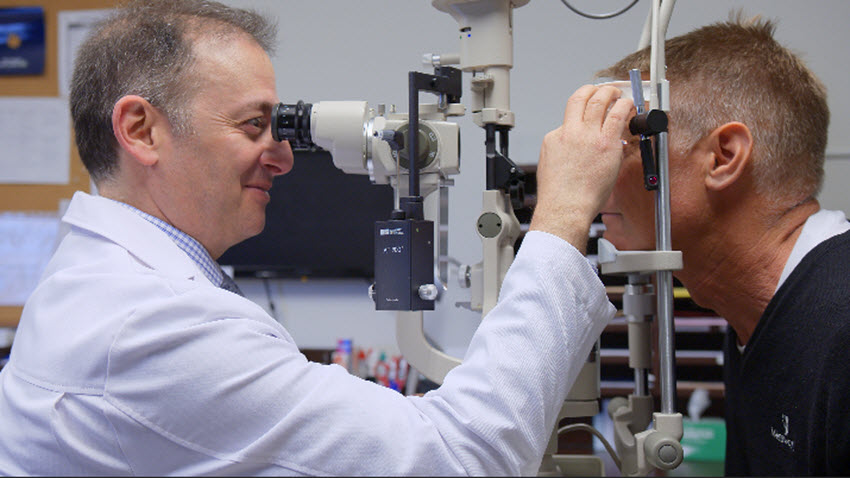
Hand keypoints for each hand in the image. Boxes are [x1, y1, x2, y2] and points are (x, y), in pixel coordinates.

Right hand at [530, 85, 634, 252]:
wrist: (565, 208)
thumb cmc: (560, 197)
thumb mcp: (551, 166)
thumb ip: (565, 151)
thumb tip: (580, 148)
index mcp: (554, 138)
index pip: (569, 116)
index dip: (582, 108)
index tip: (588, 106)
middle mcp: (570, 132)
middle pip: (580, 98)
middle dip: (593, 90)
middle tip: (603, 91)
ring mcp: (588, 136)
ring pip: (600, 101)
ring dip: (610, 92)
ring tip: (617, 92)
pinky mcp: (606, 143)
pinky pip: (619, 116)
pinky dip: (625, 106)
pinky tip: (630, 106)